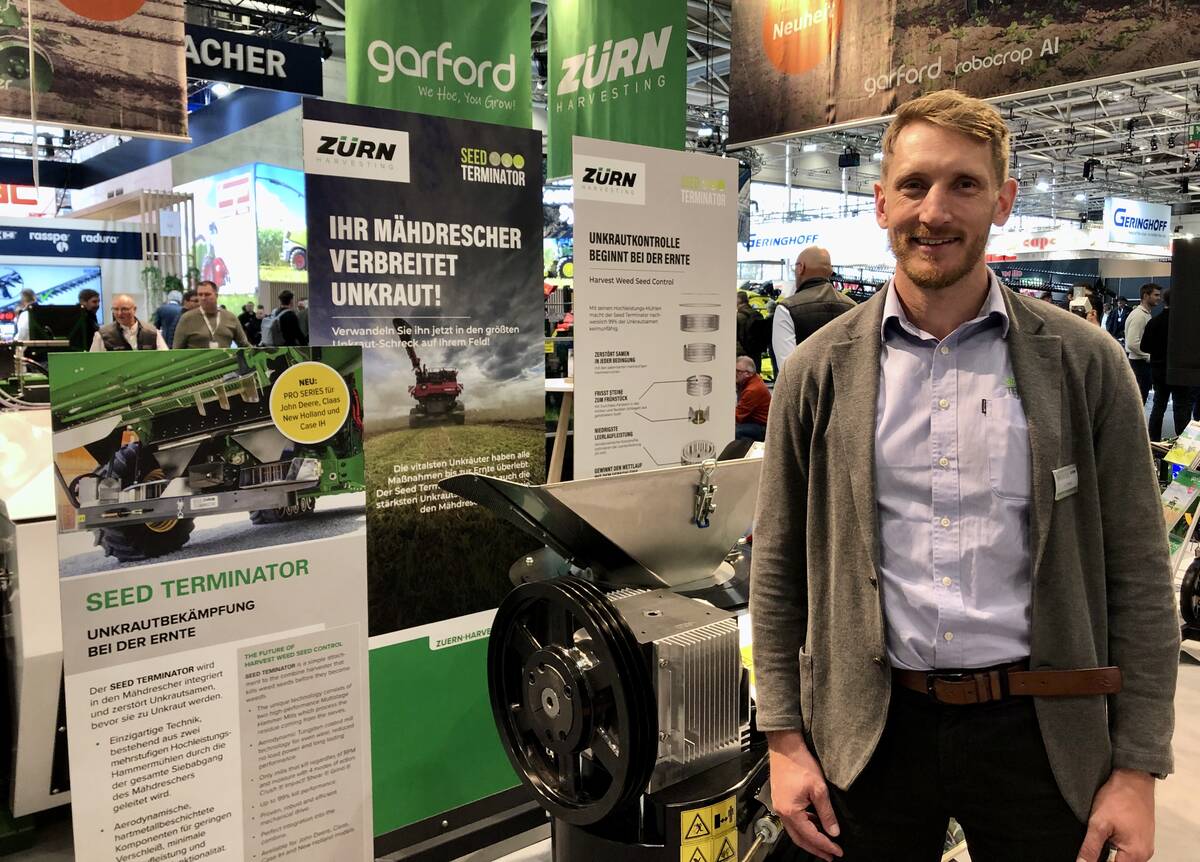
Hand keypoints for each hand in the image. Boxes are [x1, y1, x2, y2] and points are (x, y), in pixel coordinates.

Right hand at [767, 730, 842, 859]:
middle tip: (830, 855)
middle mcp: (782, 812)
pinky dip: (804, 826)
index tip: (838, 851)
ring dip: (809, 839)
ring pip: (795, 831)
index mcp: (790, 811)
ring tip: (824, 843)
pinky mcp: (780, 800)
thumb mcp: (819, 789)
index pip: (811, 836)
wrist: (785, 747)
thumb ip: (827, 813)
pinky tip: (814, 824)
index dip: (826, 845)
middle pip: (799, 839)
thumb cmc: (799, 764)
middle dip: (816, 849)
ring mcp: (779, 806)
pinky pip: (792, 820)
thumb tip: (833, 831)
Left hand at [1076, 768, 1155, 861]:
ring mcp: (1145, 846)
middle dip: (1104, 858)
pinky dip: (1117, 847)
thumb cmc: (1118, 798)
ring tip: (1099, 840)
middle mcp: (1144, 854)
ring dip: (1110, 854)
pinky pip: (1128, 850)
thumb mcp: (1098, 823)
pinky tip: (1107, 836)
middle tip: (1091, 846)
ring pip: (1124, 859)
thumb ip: (1090, 848)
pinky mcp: (1142, 838)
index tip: (1086, 857)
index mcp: (1136, 854)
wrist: (1133, 779)